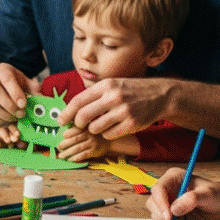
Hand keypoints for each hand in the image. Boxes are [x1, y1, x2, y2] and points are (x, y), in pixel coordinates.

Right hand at [0, 63, 39, 124]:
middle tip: (21, 114)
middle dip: (10, 106)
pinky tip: (6, 119)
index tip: (23, 104)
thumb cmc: (14, 83)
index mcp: (2, 70)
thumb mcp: (25, 82)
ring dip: (5, 116)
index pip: (7, 80)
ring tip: (15, 117)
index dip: (15, 93)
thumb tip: (44, 99)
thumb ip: (34, 89)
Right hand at [0, 124, 24, 147]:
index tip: (17, 135)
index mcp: (12, 130)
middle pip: (2, 130)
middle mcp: (4, 133)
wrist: (20, 156)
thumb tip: (21, 144)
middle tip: (8, 141)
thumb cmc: (23, 146)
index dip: (14, 130)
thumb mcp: (25, 144)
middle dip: (5, 136)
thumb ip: (23, 143)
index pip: (11, 127)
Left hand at [57, 77, 172, 139]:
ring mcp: (123, 111)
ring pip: (94, 128)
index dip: (66, 113)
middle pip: (83, 117)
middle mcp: (113, 97)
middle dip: (77, 124)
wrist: (160, 94)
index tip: (60, 121)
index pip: (78, 101)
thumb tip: (71, 110)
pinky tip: (114, 126)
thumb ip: (93, 95)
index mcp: (105, 86)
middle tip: (79, 125)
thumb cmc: (130, 91)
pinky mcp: (131, 124)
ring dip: (94, 129)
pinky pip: (108, 134)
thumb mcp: (112, 85)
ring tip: (101, 123)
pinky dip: (107, 133)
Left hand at [57, 127, 110, 161]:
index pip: (75, 129)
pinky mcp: (94, 151)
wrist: (108, 141)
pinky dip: (75, 157)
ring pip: (77, 148)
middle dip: (64, 144)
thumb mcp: (87, 127)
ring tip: (61, 155)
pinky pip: (83, 155)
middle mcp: (89, 135)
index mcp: (86, 127)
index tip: (63, 136)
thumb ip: (77, 128)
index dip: (68, 133)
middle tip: (58, 147)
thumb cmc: (93, 134)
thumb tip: (62, 131)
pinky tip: (70, 159)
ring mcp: (92, 143)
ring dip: (67, 153)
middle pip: (75, 139)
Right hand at [145, 167, 219, 219]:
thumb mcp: (208, 194)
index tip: (169, 217)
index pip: (158, 189)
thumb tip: (174, 210)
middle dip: (166, 219)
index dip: (160, 203)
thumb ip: (191, 200)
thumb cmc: (218, 194)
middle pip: (154, 205)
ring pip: (160, 218)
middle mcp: (167, 190)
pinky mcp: (172, 216)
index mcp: (173, 178)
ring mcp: (168, 204)